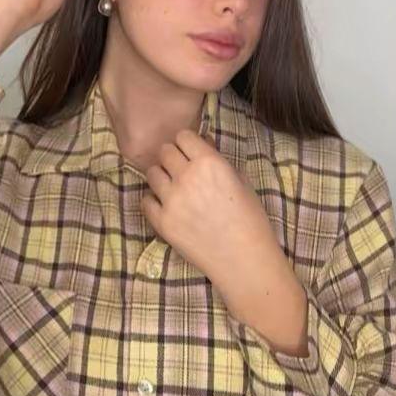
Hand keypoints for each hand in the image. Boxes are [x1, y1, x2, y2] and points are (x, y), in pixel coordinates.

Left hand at [140, 129, 280, 279]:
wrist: (244, 258)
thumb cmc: (250, 218)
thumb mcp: (241, 181)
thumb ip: (218, 159)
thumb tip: (202, 143)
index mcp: (210, 163)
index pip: (183, 136)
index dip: (187, 143)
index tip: (191, 152)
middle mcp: (187, 177)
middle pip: (165, 151)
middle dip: (173, 158)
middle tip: (181, 170)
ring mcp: (171, 200)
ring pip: (152, 173)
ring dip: (162, 177)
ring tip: (174, 189)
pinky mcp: (162, 222)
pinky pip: (145, 200)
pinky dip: (154, 201)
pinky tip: (167, 207)